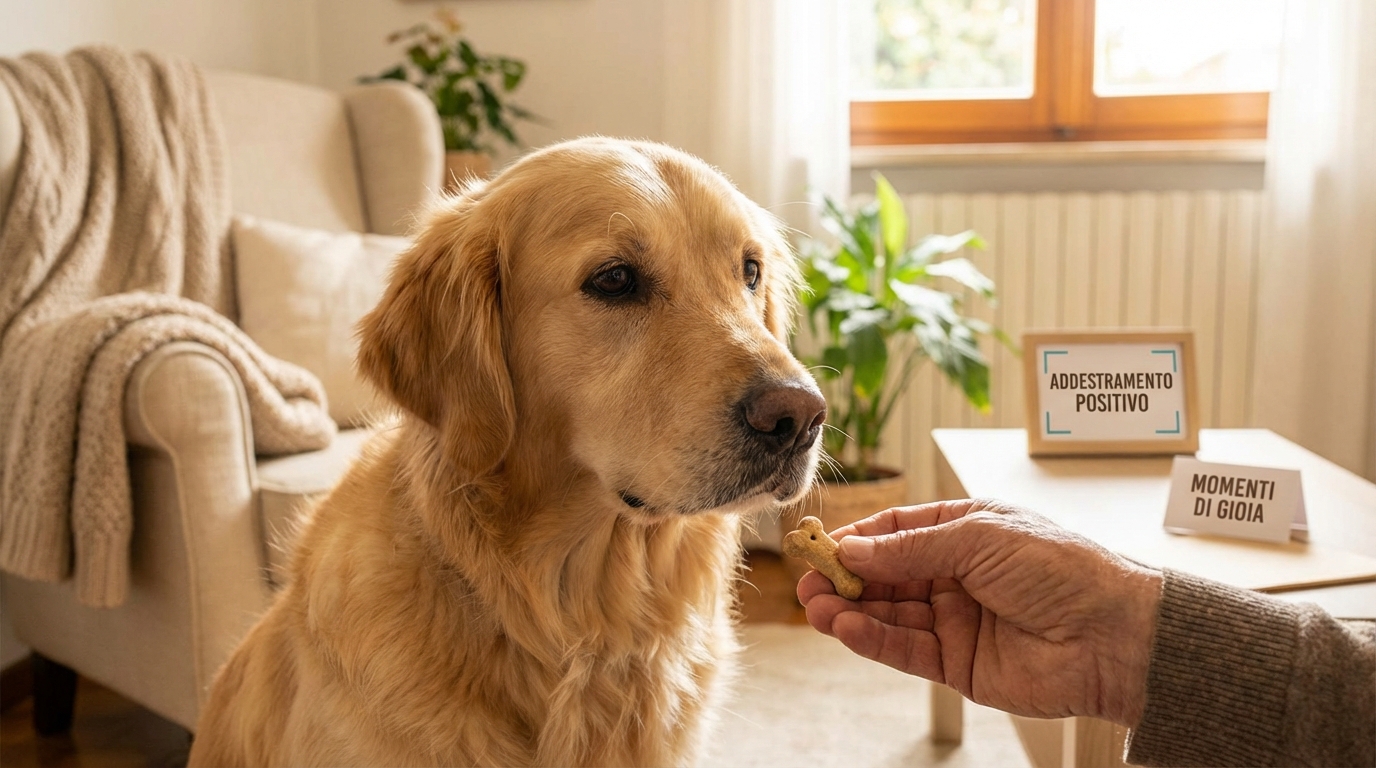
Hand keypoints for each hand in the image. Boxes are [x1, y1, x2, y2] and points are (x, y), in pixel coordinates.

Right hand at [797, 499, 1161, 726]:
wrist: (1113, 635)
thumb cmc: (1060, 569)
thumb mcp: (979, 539)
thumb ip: (911, 548)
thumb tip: (854, 548)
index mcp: (966, 533)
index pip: (897, 532)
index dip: (859, 538)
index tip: (821, 545)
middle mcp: (956, 576)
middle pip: (885, 576)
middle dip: (845, 578)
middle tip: (806, 582)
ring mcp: (955, 621)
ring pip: (888, 615)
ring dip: (850, 611)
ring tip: (816, 607)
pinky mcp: (958, 665)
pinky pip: (905, 650)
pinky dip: (873, 639)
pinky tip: (847, 629)